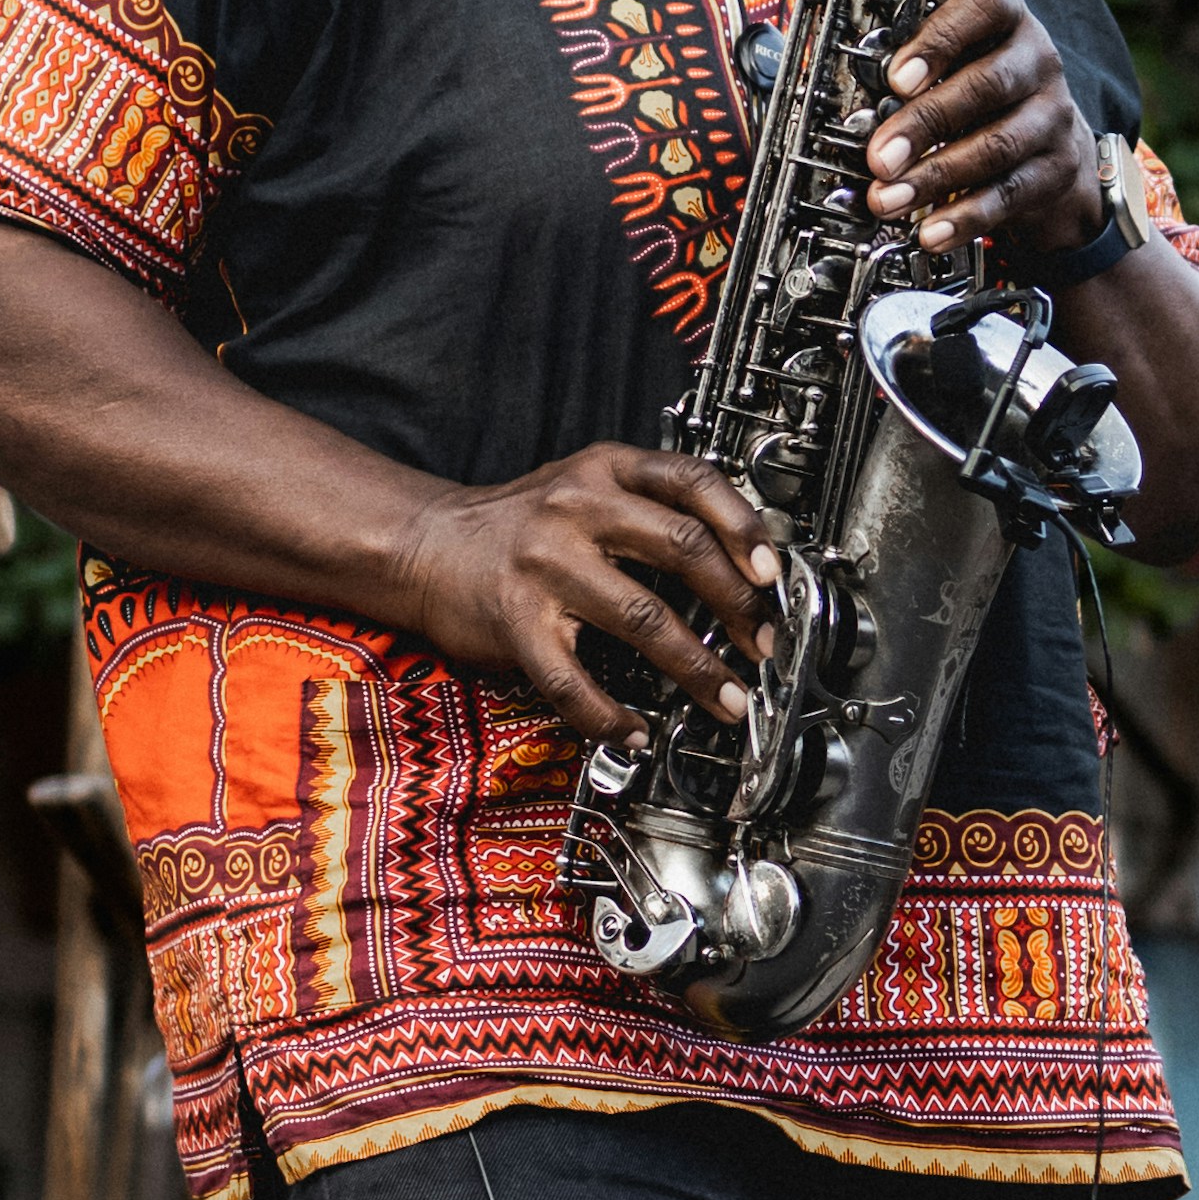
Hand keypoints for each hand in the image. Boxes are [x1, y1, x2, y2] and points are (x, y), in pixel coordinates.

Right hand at [386, 445, 781, 744]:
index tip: (772, 570)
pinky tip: (636, 731)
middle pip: (683, 550)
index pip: (693, 481)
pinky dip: (612, 715)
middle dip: (738, 605)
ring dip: (698, 669)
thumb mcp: (586, 484)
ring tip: (727, 698)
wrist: (426, 545)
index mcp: (605, 468)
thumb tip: (740, 557)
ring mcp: (545, 564)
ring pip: (645, 620)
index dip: (743, 525)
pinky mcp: (516, 620)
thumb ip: (651, 505)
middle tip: (764, 644)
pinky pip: (574, 680)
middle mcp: (577, 507)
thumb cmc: (518, 523)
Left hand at [867, 0, 1103, 263]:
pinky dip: (965, 216)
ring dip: (936, 176)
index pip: (986, 8)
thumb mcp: (958, 58)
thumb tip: (857, 103)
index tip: (896, 79)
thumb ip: (917, 67)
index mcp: (1008, 18)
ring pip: (997, 146)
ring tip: (889, 199)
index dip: (940, 41)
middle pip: (987, 86)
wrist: (1051, 139)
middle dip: (925, 123)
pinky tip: (931, 230)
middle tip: (879, 157)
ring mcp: (1052, 115)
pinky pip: (1009, 194)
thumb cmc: (985, 88)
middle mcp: (1037, 60)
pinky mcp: (1055, 167)